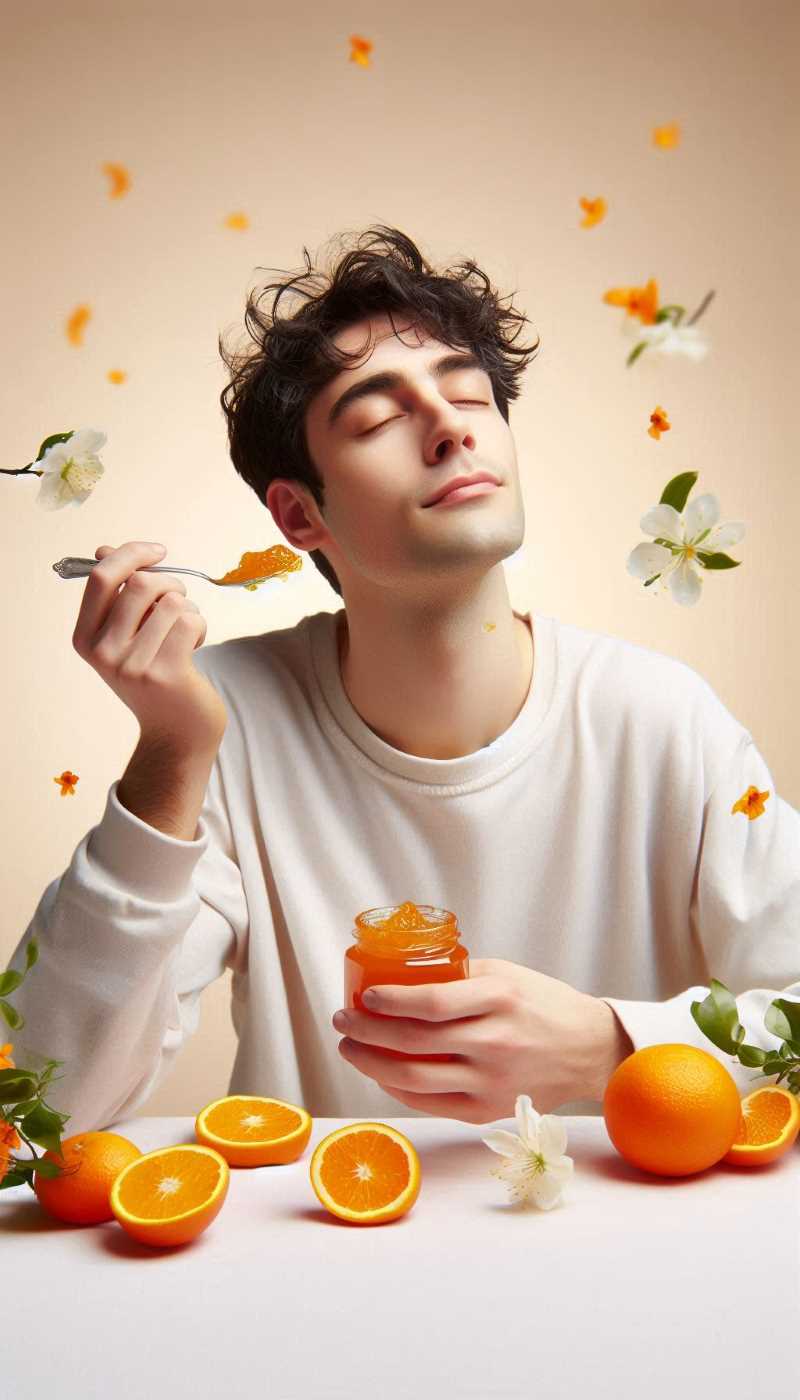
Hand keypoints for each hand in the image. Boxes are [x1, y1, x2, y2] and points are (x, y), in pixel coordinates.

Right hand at [72, 541, 226, 749]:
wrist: (176, 733)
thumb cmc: (154, 676)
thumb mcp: (125, 637)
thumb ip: (116, 596)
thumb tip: (104, 550)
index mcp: (85, 638)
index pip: (101, 578)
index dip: (131, 554)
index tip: (158, 552)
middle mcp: (103, 652)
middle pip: (140, 583)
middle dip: (169, 582)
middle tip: (179, 599)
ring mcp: (133, 665)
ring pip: (171, 602)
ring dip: (188, 608)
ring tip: (186, 632)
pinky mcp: (165, 673)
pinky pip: (190, 621)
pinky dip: (200, 626)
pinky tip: (195, 645)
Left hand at [332, 958, 632, 1122]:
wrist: (587, 1049)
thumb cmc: (543, 1005)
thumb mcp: (505, 975)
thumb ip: (458, 977)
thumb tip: (401, 976)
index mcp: (499, 999)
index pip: (431, 1003)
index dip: (389, 1001)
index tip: (365, 995)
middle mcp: (494, 1042)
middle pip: (412, 1043)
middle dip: (365, 1032)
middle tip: (343, 1021)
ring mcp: (490, 1082)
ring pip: (412, 1078)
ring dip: (370, 1063)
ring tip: (351, 1048)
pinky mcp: (487, 1111)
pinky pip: (427, 1102)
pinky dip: (395, 1088)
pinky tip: (380, 1073)